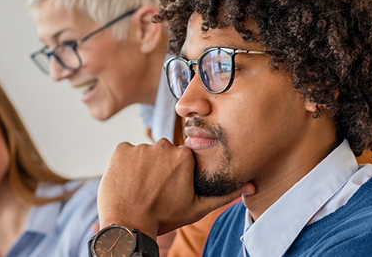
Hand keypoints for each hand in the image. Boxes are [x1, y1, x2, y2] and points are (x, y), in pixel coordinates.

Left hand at [97, 139, 254, 238]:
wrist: (128, 225)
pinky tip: (127, 182)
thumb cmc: (164, 217)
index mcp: (184, 156)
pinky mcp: (120, 149)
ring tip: (139, 188)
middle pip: (163, 152)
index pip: (181, 157)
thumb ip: (223, 194)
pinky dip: (125, 165)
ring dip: (142, 167)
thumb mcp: (197, 208)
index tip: (168, 188)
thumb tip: (251, 186)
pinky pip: (125, 153)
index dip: (175, 173)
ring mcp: (140, 147)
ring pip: (144, 153)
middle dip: (159, 167)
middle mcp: (164, 146)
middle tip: (154, 189)